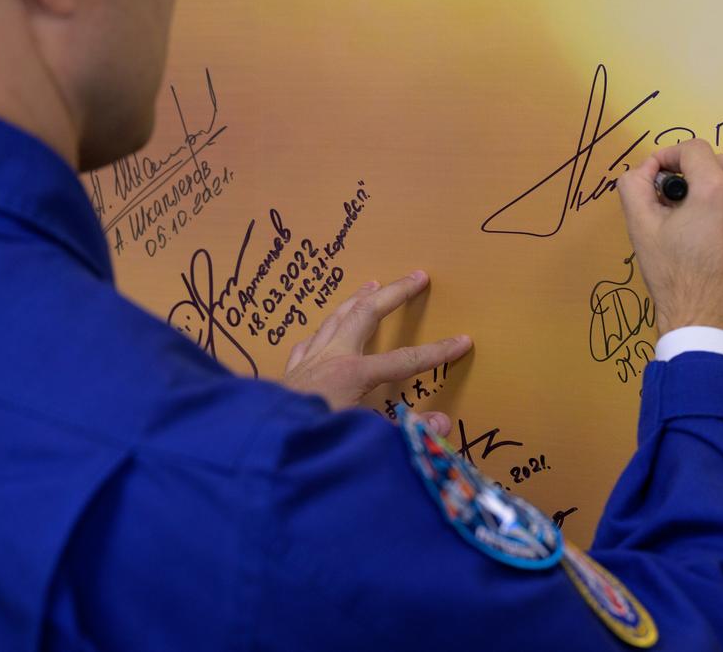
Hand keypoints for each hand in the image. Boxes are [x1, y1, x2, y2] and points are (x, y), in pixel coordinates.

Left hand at [282, 270, 472, 434]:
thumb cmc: (312, 443)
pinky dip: (321, 331)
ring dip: (357, 299)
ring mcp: (308, 361)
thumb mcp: (364, 441)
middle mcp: (331, 358)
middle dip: (395, 293)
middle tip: (417, 276)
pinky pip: (308, 341)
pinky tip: (323, 331)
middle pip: (366, 314)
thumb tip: (443, 423)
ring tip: (372, 284)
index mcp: (354, 374)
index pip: (406, 359)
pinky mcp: (289, 372)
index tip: (462, 341)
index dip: (437, 351)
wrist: (260, 446)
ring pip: (335, 318)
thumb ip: (406, 434)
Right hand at [616, 139, 722, 343]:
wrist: (709, 322)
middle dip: (700, 165)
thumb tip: (645, 170)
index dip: (669, 155)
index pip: (694, 150)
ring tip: (708, 194)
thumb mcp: (641, 229)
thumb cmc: (674, 277)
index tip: (656, 174)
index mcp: (715, 190)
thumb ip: (634, 187)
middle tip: (680, 188)